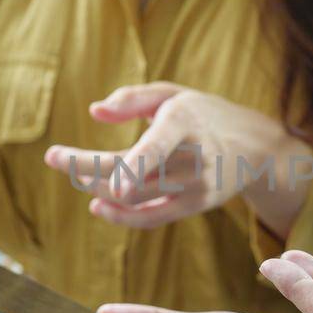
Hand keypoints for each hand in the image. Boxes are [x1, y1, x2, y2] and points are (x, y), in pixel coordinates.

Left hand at [44, 83, 312, 236]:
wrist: (257, 148)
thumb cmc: (205, 114)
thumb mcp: (174, 93)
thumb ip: (133, 98)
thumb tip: (94, 111)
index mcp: (185, 122)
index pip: (150, 147)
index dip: (116, 164)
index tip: (72, 164)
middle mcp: (193, 157)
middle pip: (129, 174)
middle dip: (85, 168)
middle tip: (54, 157)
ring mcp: (196, 186)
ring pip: (133, 197)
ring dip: (97, 187)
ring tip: (80, 174)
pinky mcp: (195, 207)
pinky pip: (150, 218)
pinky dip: (120, 215)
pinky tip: (97, 205)